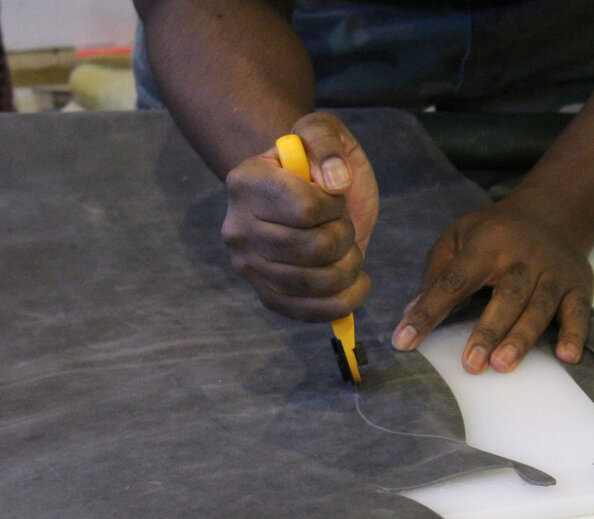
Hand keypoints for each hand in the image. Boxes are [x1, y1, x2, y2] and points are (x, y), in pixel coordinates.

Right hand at [221, 112, 378, 321]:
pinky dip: (343, 303)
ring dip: (349, 267)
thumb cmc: (314, 160)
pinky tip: (356, 283)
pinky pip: (307, 312)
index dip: (334, 206)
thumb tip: (336, 182)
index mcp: (246, 181)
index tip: (334, 195)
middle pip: (314, 249)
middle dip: (345, 236)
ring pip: (316, 283)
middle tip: (344, 223)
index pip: (305, 209)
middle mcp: (237, 227)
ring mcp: (248, 266)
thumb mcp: (323, 131)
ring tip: (350, 249)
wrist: (302, 191)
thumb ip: (326, 141)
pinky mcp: (266, 295)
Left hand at [391, 195, 593, 373]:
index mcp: (486, 244)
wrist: (552, 212)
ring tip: (502, 365)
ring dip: (521, 337)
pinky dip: (575, 334)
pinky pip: (578, 312)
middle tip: (471, 365)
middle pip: (506, 296)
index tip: (405, 341)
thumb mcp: (458, 235)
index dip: (429, 311)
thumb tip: (412, 312)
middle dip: (488, 331)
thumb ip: (437, 272)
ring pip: (539, 307)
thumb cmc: (494, 233)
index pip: (453, 281)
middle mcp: (522, 257)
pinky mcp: (579, 285)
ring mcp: (554, 271)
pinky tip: (567, 356)